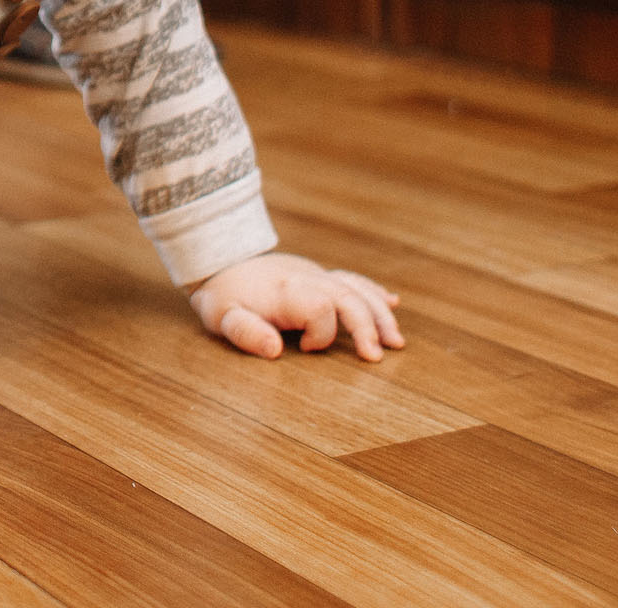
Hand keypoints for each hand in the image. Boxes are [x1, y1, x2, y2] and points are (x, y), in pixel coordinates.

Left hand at [190, 251, 403, 362]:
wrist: (221, 261)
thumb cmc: (223, 296)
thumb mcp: (223, 317)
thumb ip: (246, 333)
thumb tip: (275, 351)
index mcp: (286, 291)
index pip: (319, 307)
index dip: (320, 332)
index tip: (303, 349)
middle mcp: (308, 279)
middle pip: (347, 296)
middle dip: (367, 326)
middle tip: (376, 357)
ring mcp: (316, 275)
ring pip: (357, 289)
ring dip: (379, 314)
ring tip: (396, 342)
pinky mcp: (318, 276)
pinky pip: (352, 279)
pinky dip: (373, 291)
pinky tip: (392, 302)